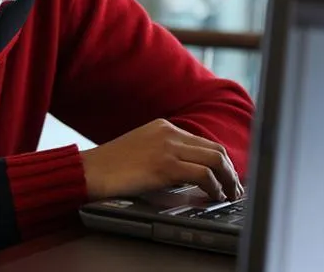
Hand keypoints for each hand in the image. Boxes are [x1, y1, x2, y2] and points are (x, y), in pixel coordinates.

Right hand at [80, 119, 241, 201]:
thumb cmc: (110, 166)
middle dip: (230, 171)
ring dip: (228, 179)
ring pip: (215, 159)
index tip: (226, 177)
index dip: (220, 161)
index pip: (203, 142)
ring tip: (229, 195)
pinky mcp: (165, 165)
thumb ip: (164, 152)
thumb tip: (189, 172)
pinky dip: (215, 186)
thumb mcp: (141, 149)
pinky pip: (203, 174)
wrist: (89, 170)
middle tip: (234, 189)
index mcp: (163, 126)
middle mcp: (169, 132)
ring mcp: (168, 146)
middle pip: (215, 148)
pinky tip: (214, 196)